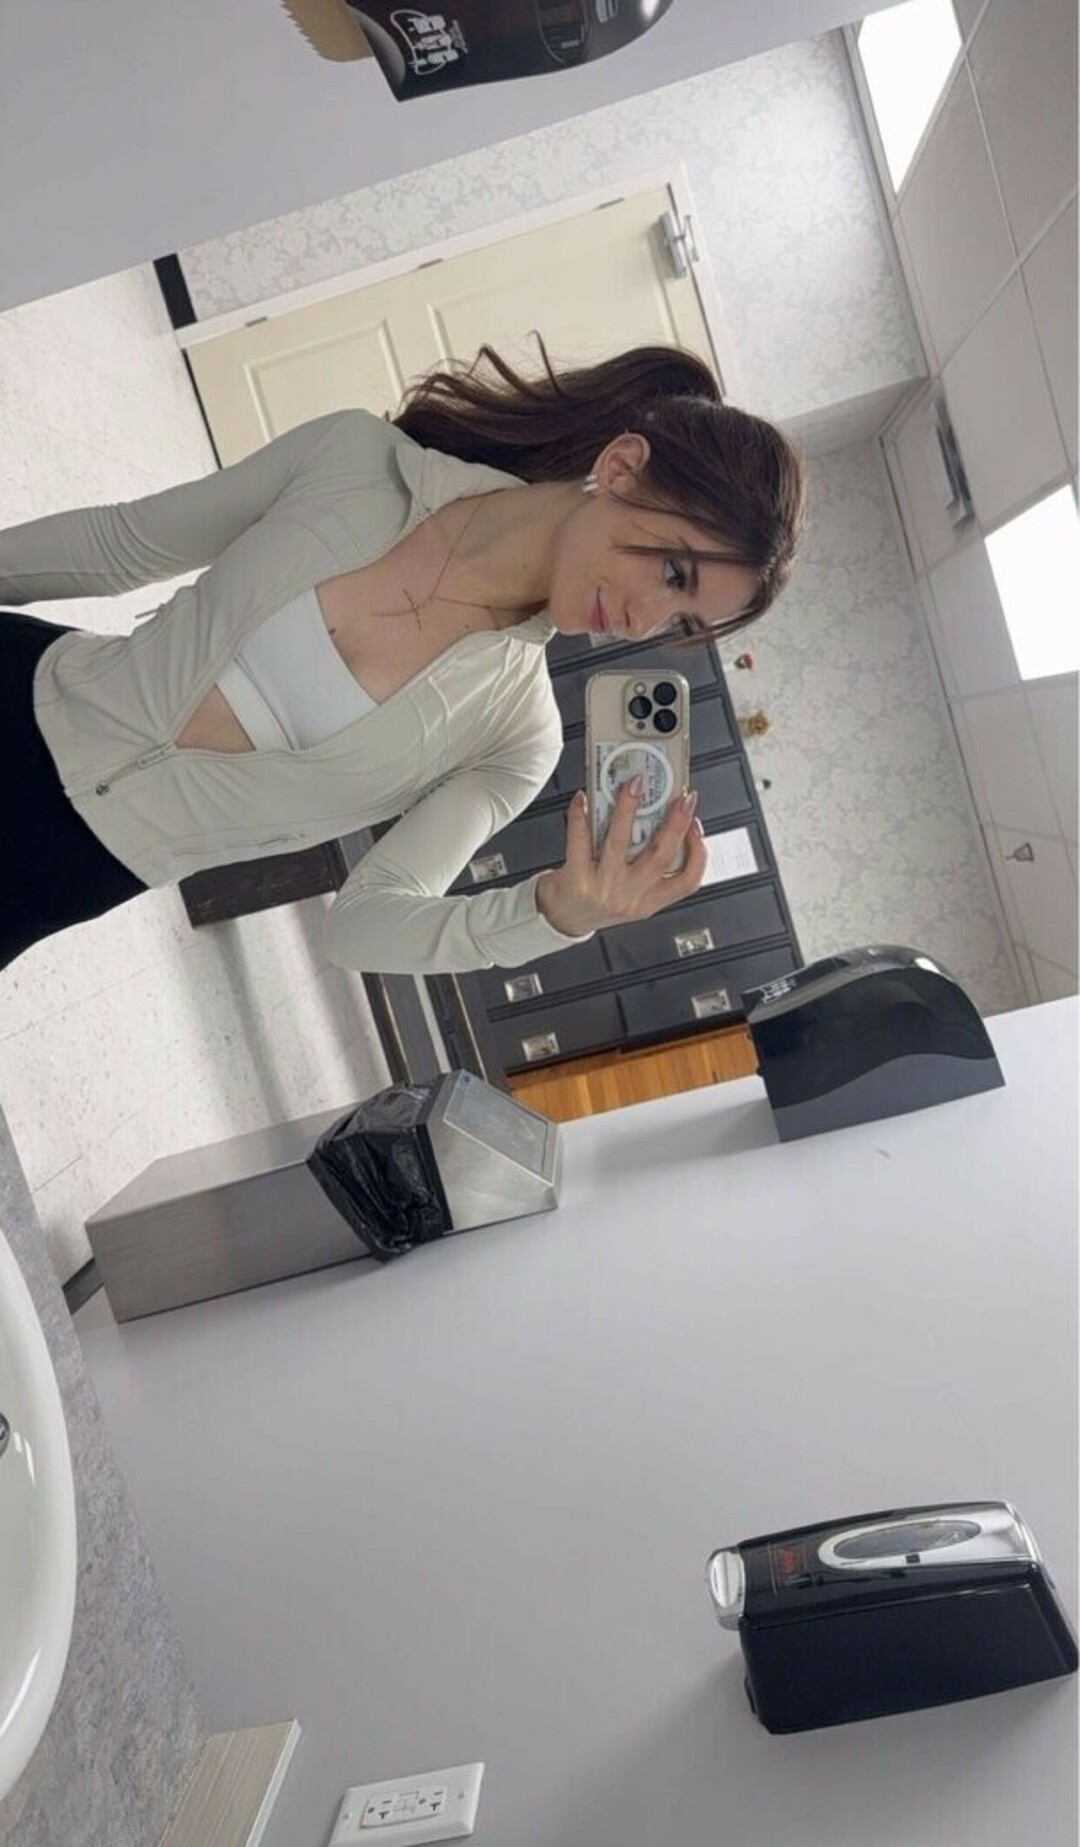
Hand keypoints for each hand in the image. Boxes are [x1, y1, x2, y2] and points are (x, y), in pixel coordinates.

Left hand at [536, 778, 706, 937]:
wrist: (560, 921)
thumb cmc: (596, 901)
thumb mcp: (632, 895)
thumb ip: (648, 868)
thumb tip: (659, 818)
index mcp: (649, 902)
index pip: (688, 881)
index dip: (698, 853)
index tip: (697, 826)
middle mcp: (629, 896)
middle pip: (661, 856)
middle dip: (676, 822)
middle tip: (680, 797)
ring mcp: (603, 888)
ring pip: (620, 843)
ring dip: (628, 809)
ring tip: (633, 785)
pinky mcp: (576, 880)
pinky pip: (579, 841)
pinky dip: (580, 816)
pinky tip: (584, 798)